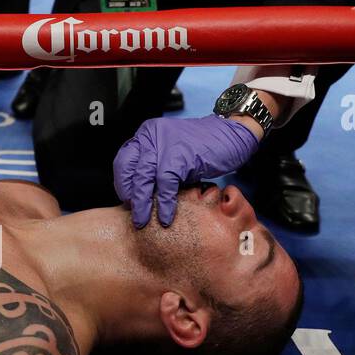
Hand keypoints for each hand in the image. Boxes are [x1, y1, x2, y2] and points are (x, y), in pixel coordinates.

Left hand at [112, 114, 258, 227]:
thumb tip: (138, 192)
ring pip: (143, 179)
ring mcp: (164, 146)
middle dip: (129, 195)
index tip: (127, 200)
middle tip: (134, 212)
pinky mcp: (179, 158)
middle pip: (129, 170)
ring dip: (142, 204)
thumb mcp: (171, 151)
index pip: (124, 161)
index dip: (123, 183)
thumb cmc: (202, 146)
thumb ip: (154, 165)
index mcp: (147, 134)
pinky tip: (165, 217)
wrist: (231, 135)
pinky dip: (164, 205)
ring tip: (142, 221)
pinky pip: (165, 186)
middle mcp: (152, 136)